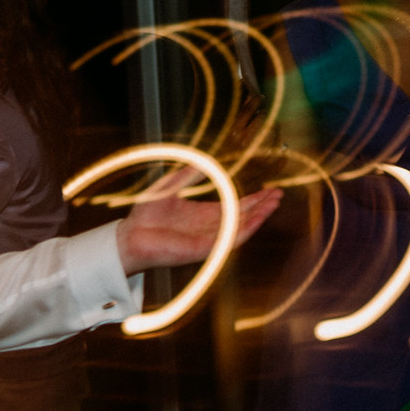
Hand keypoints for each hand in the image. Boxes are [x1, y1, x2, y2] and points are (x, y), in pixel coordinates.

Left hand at [116, 169, 282, 273]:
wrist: (130, 235)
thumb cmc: (145, 215)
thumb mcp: (170, 186)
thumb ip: (187, 174)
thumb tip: (201, 160)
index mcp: (204, 215)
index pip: (236, 208)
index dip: (253, 199)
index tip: (269, 190)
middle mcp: (210, 229)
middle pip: (244, 217)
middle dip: (262, 206)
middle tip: (279, 194)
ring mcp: (209, 241)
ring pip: (241, 228)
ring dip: (259, 216)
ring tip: (274, 203)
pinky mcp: (205, 250)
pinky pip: (230, 240)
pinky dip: (246, 229)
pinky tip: (257, 218)